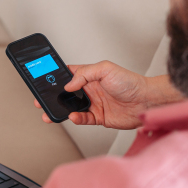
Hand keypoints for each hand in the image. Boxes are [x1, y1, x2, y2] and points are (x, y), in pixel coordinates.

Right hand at [34, 61, 182, 129]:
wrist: (146, 102)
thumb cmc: (130, 82)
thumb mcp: (105, 69)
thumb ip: (84, 74)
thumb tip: (69, 85)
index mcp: (90, 76)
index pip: (69, 75)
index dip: (56, 77)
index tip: (44, 78)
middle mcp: (90, 90)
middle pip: (66, 94)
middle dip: (52, 97)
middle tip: (40, 99)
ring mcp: (94, 104)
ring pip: (71, 108)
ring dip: (59, 110)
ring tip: (49, 113)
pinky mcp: (98, 117)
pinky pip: (82, 119)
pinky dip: (76, 119)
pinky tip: (73, 116)